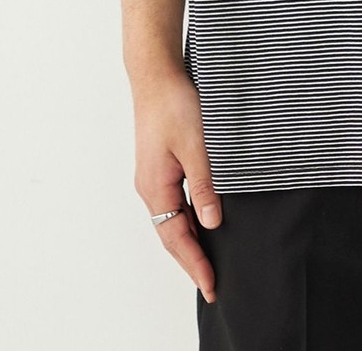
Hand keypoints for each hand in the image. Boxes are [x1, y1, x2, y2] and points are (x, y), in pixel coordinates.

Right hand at [131, 62, 223, 304]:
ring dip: (189, 242)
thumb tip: (212, 223)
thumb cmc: (174, 104)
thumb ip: (205, 185)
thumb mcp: (196, 145)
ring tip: (207, 263)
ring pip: (171, 220)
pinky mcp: (159, 165)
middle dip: (190, 261)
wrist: (155, 74)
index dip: (195, 264)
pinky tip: (201, 222)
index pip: (177, 238)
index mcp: (156, 187)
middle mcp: (150, 187)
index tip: (211, 286)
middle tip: (212, 286)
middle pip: (171, 235)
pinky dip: (186, 220)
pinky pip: (172, 203)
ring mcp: (153, 176)